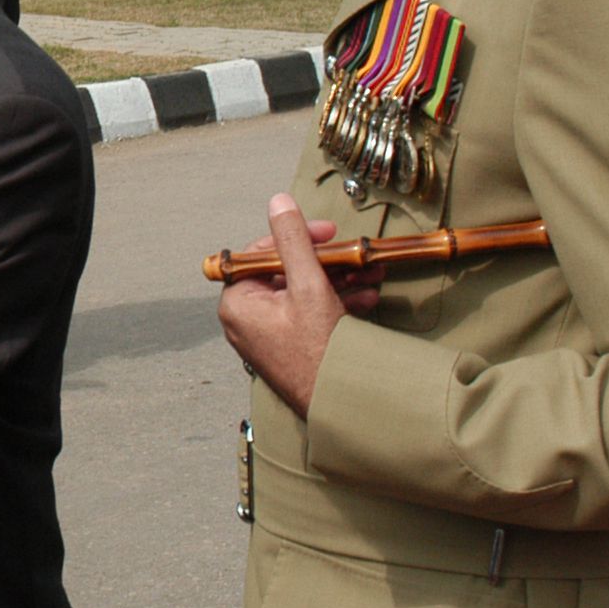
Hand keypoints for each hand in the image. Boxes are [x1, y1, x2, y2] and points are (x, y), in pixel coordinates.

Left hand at [216, 194, 381, 416]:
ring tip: (370, 277)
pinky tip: (365, 299)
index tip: (328, 233)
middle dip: (327, 262)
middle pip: (286, 272)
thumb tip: (278, 202)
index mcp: (238, 302)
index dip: (298, 237)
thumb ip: (293, 241)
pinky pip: (308, 314)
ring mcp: (267, 335)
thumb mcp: (309, 285)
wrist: (339, 405)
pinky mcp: (288, 347)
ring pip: (302, 293)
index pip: (263, 252)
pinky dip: (335, 303)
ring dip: (338, 281)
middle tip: (355, 257)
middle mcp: (246, 319)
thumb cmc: (318, 352)